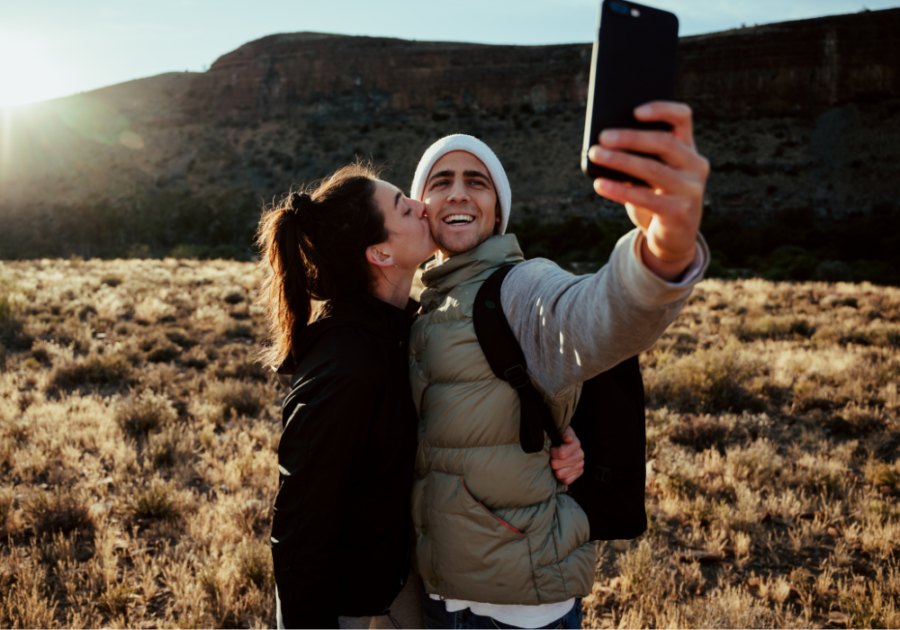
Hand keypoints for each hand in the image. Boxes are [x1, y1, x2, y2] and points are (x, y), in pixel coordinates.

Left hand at [550, 427, 584, 485]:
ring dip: (555, 470)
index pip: (562, 453)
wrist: (564, 445)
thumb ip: (564, 433)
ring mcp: (580, 465)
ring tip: (555, 465)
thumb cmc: (560, 438)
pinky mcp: (579, 473)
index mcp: (575, 443)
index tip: (552, 450)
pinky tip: (560, 470)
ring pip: (560, 474)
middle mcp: (580, 454)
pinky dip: (560, 478)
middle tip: (552, 458)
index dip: (553, 452)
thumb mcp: (560, 431)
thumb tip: (568, 438)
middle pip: (558, 464)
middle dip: (552, 461)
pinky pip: (566, 481)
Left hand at [588, 101, 708, 280]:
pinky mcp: (679, 213)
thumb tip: (605, 142)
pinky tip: (599, 184)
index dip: (661, 109)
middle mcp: (695, 166)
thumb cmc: (656, 197)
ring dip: (620, 161)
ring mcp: (691, 190)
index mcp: (689, 149)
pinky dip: (619, 190)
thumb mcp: (651, 174)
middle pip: (664, 142)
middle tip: (603, 136)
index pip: (682, 117)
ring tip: (596, 154)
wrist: (672, 237)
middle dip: (631, 138)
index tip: (635, 110)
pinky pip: (646, 198)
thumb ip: (639, 157)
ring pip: (653, 169)